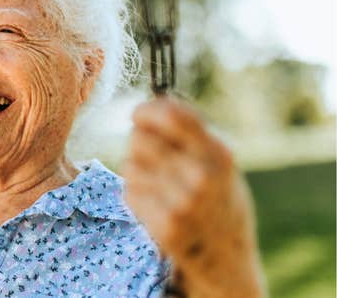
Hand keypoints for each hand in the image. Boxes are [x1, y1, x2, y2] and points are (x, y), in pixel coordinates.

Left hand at [123, 98, 264, 297]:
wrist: (227, 255)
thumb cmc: (217, 197)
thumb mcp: (218, 160)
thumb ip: (190, 133)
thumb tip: (154, 102)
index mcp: (219, 153)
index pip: (172, 115)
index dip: (147, 110)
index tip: (138, 114)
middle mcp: (203, 176)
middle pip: (140, 138)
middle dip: (139, 142)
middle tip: (152, 157)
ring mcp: (184, 204)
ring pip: (130, 166)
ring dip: (136, 171)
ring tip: (159, 185)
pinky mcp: (165, 227)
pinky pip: (129, 193)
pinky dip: (135, 195)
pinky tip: (155, 204)